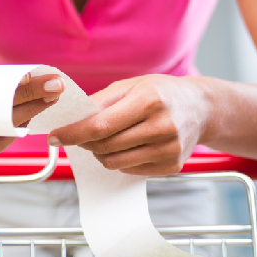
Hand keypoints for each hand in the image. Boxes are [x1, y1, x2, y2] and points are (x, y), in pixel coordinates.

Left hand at [48, 75, 210, 175]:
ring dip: (100, 153)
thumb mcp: (131, 86)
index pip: (99, 126)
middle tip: (82, 134)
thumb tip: (69, 120)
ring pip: (114, 162)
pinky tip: (128, 145)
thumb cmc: (161, 93)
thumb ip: (99, 102)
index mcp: (149, 101)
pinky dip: (120, 160)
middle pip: (105, 146)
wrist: (202, 108)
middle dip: (85, 142)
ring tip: (106, 139)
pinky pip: (129, 170)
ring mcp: (169, 149)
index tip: (53, 136)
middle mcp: (162, 126)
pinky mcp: (172, 166)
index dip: (72, 133)